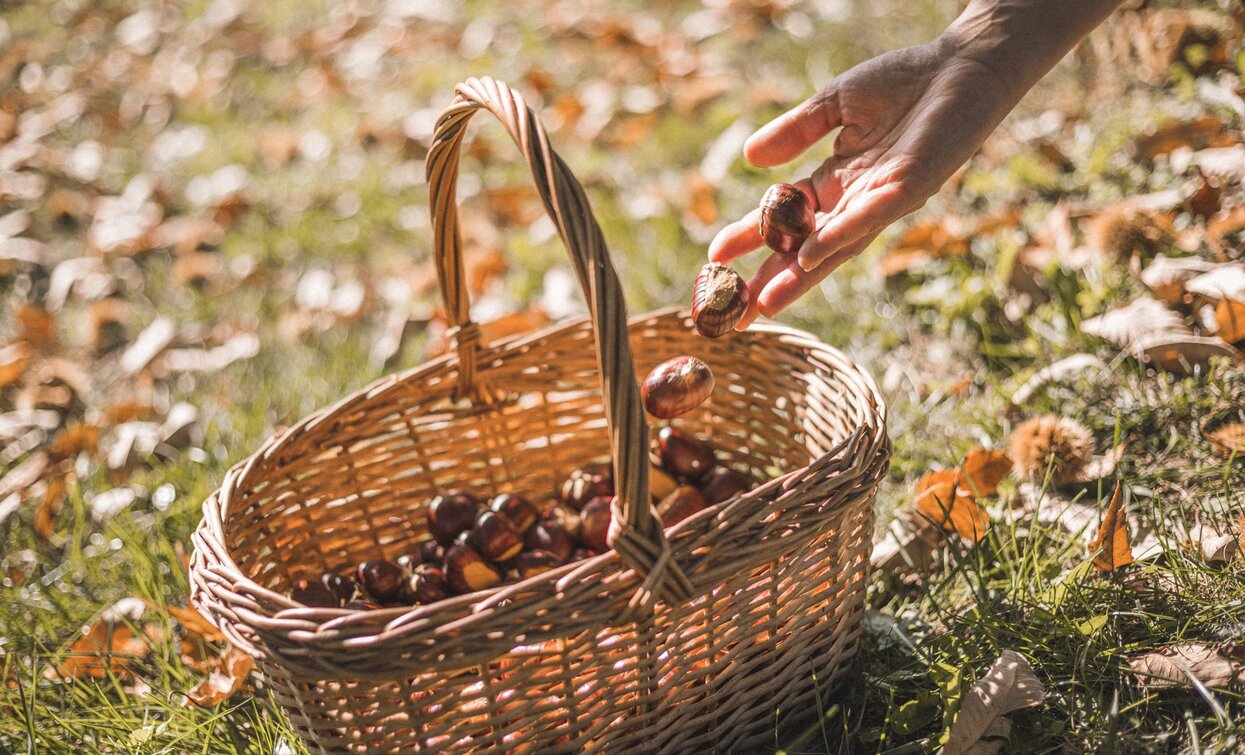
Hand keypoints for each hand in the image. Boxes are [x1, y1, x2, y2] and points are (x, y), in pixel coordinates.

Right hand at [710, 37, 1016, 327]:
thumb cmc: (907, 82)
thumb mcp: (835, 104)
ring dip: (798, 277)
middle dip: (771, 280)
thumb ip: (796, 131)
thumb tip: (750, 158)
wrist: (964, 66)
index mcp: (839, 181)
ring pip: (833, 246)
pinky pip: (867, 217)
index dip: (751, 237)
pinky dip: (837, 237)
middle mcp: (858, 200)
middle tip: (734, 313)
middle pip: (805, 248)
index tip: (715, 256)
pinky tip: (808, 256)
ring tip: (764, 304)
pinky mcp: (909, 186)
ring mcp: (883, 199)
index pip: (786, 217)